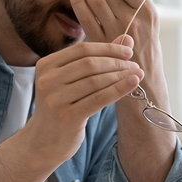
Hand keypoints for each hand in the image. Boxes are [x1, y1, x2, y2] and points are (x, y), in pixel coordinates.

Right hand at [22, 35, 143, 161]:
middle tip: (135, 64)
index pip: (82, 50)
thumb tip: (127, 39)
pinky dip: (119, 89)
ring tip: (137, 75)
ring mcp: (55, 99)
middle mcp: (47, 80)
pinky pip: (99, 99)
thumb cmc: (62, 106)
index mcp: (46, 65)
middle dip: (116, 62)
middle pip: (89, 64)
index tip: (128, 51)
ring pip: (96, 81)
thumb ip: (97, 59)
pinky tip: (133, 84)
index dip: (108, 48)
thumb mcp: (73, 81)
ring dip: (120, 76)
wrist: (44, 142)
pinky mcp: (67, 117)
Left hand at [67, 0, 160, 66]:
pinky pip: (86, 17)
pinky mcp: (101, 42)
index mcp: (149, 13)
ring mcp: (116, 30)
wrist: (145, 85)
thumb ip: (135, 8)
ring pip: (96, 0)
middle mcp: (133, 19)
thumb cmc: (146, 54)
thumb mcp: (151, 28)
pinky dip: (78, 2)